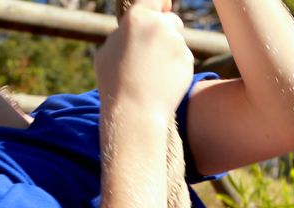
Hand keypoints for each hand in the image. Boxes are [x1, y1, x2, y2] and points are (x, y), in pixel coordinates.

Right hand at [94, 0, 194, 114]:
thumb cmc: (114, 84)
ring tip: (152, 73)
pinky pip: (183, 57)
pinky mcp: (188, 59)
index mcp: (136, 18)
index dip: (159, 3)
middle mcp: (159, 25)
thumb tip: (129, 29)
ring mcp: (176, 42)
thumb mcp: (105, 52)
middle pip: (170, 20)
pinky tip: (162, 81)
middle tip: (152, 53)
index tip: (162, 7)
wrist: (135, 111)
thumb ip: (122, 34)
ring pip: (178, 39)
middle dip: (165, 31)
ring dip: (169, 50)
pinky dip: (176, 66)